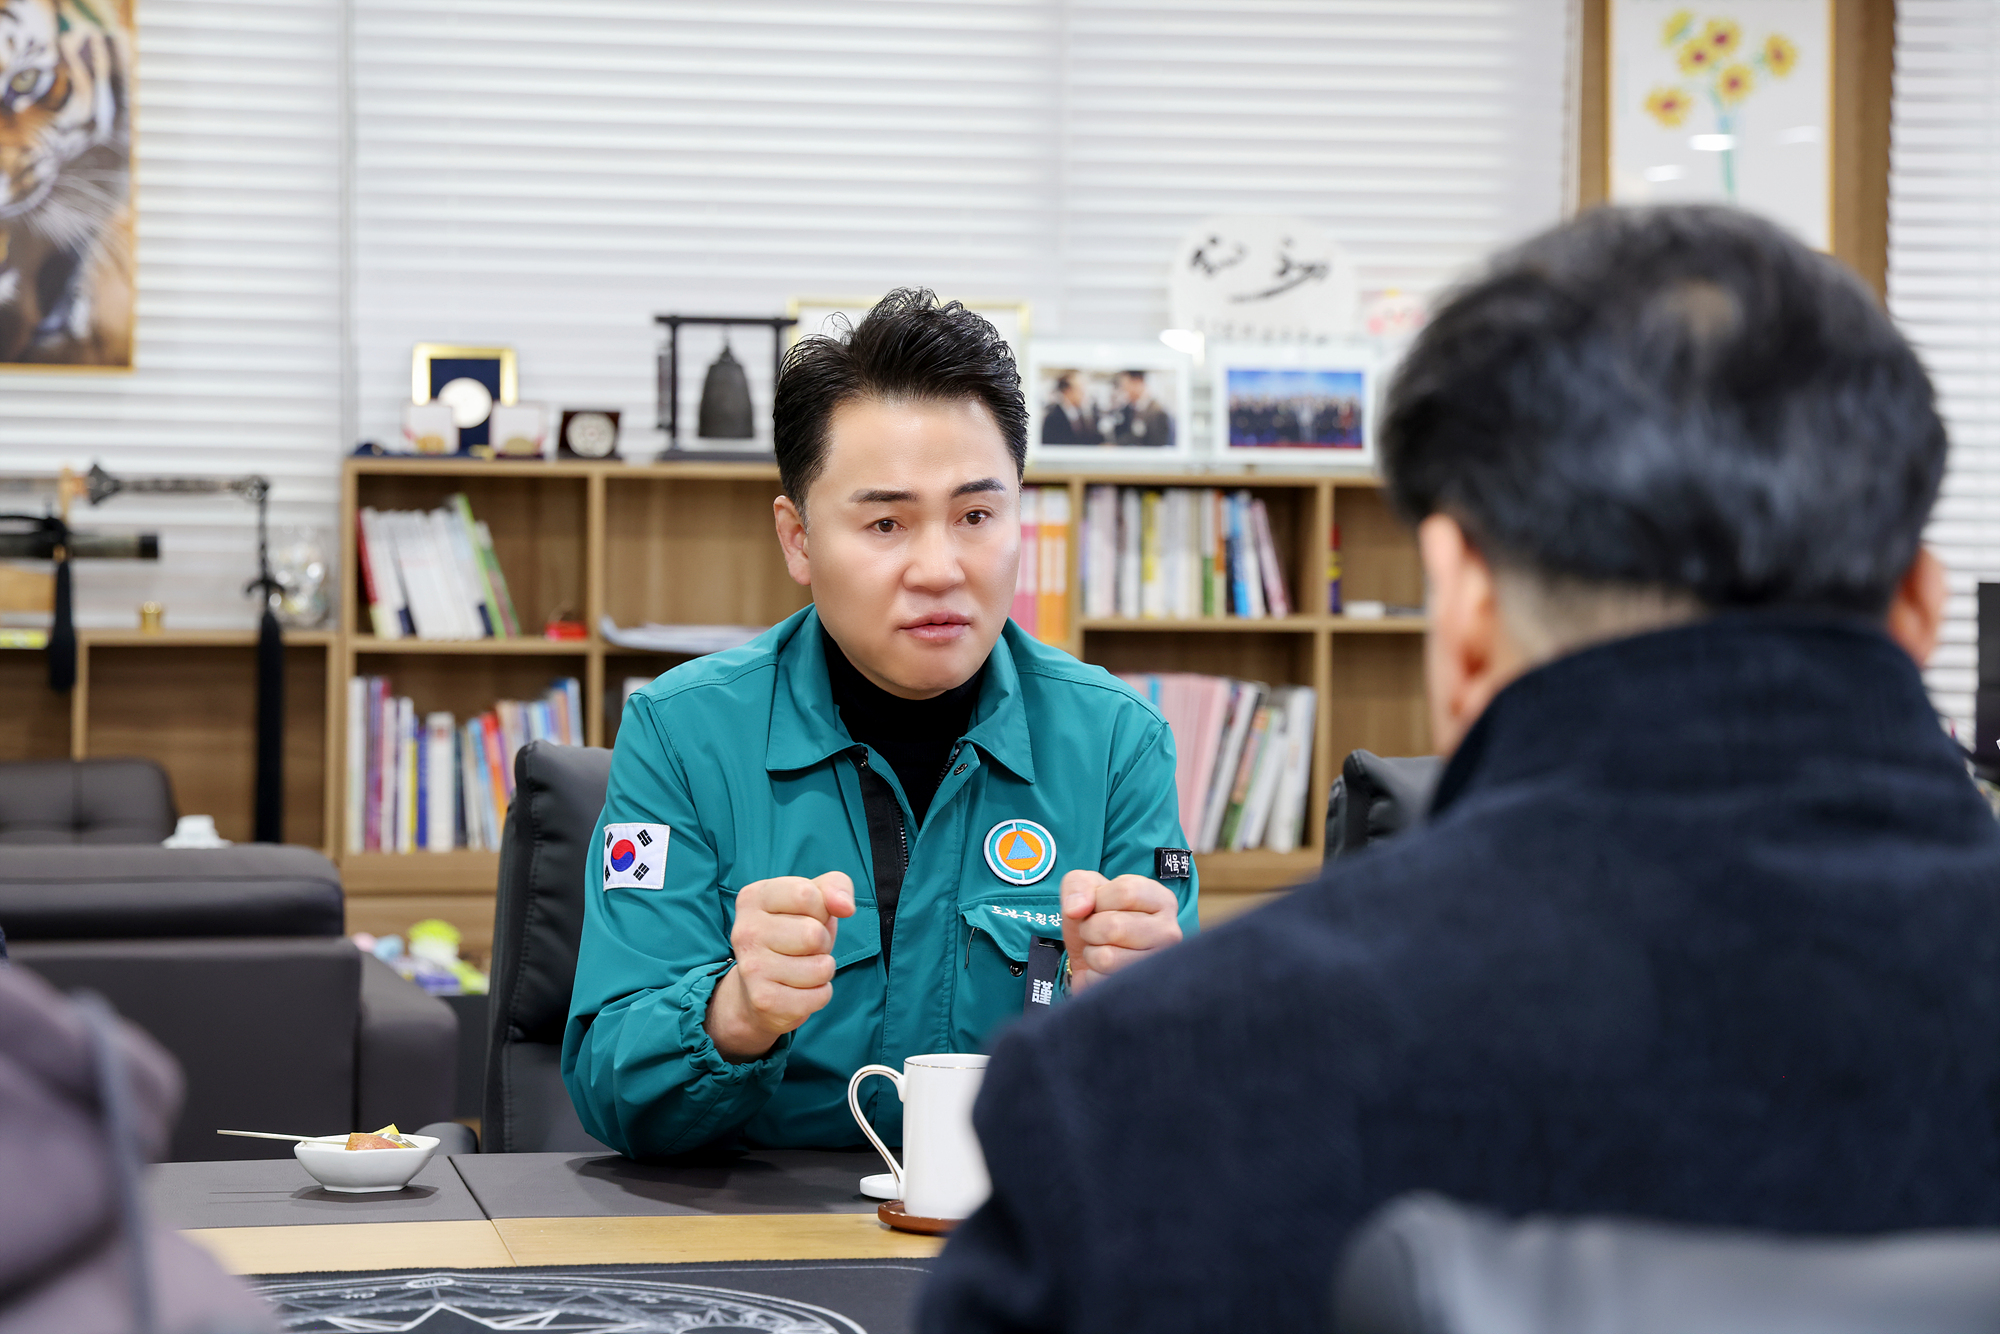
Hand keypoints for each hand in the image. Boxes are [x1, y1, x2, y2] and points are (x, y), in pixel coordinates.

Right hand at [706, 871, 854, 1061]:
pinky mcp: (764, 1001)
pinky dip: (820, 994)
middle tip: (805, 947)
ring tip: (802, 967)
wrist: (759, 989)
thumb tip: (846, 907)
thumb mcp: (814, 900)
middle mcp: (745, 931)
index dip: (821, 909)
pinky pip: (819, 996)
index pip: (806, 894)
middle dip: (823, 942)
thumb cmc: (794, 933)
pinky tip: (799, 990)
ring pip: (820, 968)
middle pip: (813, 934)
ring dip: (823, 970)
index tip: (809, 916)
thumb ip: (835, 886)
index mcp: (754, 897)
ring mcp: (751, 968)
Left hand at [1059, 870, 1182, 993]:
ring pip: (1107, 958)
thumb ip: (1078, 885)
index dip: (1099, 899)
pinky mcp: (1142, 991)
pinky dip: (1091, 975)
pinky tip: (1103, 970)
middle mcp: (1169, 933)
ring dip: (1091, 953)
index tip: (1098, 906)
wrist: (1090, 955)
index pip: (1127, 892)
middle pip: (1115, 927)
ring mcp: (1158, 966)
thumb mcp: (1084, 885)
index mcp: (1162, 901)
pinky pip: (1100, 982)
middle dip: (1090, 928)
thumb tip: (1076, 909)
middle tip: (1096, 931)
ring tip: (1101, 948)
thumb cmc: (1095, 916)